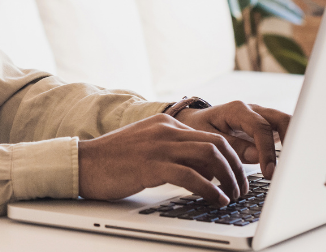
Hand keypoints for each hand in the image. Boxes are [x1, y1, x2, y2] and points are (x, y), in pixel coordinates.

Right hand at [78, 113, 246, 205]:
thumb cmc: (112, 161)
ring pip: (210, 156)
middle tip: (242, 188)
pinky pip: (191, 176)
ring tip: (233, 196)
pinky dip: (210, 189)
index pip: (210, 136)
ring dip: (228, 179)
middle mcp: (166, 130)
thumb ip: (171, 151)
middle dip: (235, 168)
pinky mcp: (152, 165)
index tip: (236, 176)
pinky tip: (217, 200)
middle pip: (217, 144)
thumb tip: (200, 170)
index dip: (230, 158)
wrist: (83, 163)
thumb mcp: (147, 147)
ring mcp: (159, 146)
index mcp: (166, 124)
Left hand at [174, 101, 289, 179]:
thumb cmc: (198, 129)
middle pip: (282, 119)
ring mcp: (262, 117)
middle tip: (289, 168)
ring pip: (287, 124)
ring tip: (294, 167)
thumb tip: (257, 156)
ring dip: (294, 144)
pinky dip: (290, 146)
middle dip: (291, 141)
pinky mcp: (266, 127)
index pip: (260, 128)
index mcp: (237, 110)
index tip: (269, 172)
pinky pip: (283, 133)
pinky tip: (291, 165)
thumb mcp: (208, 138)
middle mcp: (253, 110)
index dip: (267, 151)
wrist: (195, 122)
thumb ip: (232, 146)